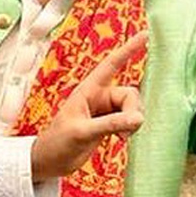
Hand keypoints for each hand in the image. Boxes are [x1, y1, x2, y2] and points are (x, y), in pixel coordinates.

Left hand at [30, 33, 145, 182]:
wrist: (50, 162)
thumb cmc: (57, 143)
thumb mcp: (82, 132)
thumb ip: (110, 124)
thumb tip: (139, 118)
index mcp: (88, 90)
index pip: (111, 64)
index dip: (129, 49)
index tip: (146, 34)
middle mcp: (99, 97)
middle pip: (130, 94)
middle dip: (133, 110)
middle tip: (127, 132)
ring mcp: (105, 111)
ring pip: (132, 108)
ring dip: (133, 122)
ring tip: (122, 138)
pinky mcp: (109, 124)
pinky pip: (129, 120)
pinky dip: (131, 128)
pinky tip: (122, 139)